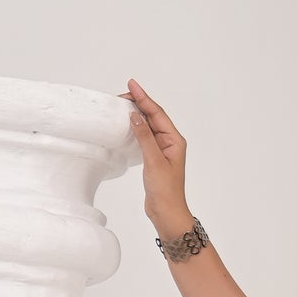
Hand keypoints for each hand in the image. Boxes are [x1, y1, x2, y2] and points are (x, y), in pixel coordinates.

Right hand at [119, 77, 188, 223]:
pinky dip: (136, 128)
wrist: (166, 212)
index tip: (132, 84)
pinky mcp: (154, 158)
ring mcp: (162, 150)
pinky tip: (128, 123)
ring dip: (137, 114)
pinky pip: (145, 136)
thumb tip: (135, 115)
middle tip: (122, 93)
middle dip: (139, 103)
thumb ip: (144, 137)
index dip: (144, 98)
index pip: (157, 113)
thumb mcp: (153, 161)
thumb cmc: (165, 190)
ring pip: (148, 125)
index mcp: (175, 140)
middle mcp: (170, 142)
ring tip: (123, 103)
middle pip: (153, 116)